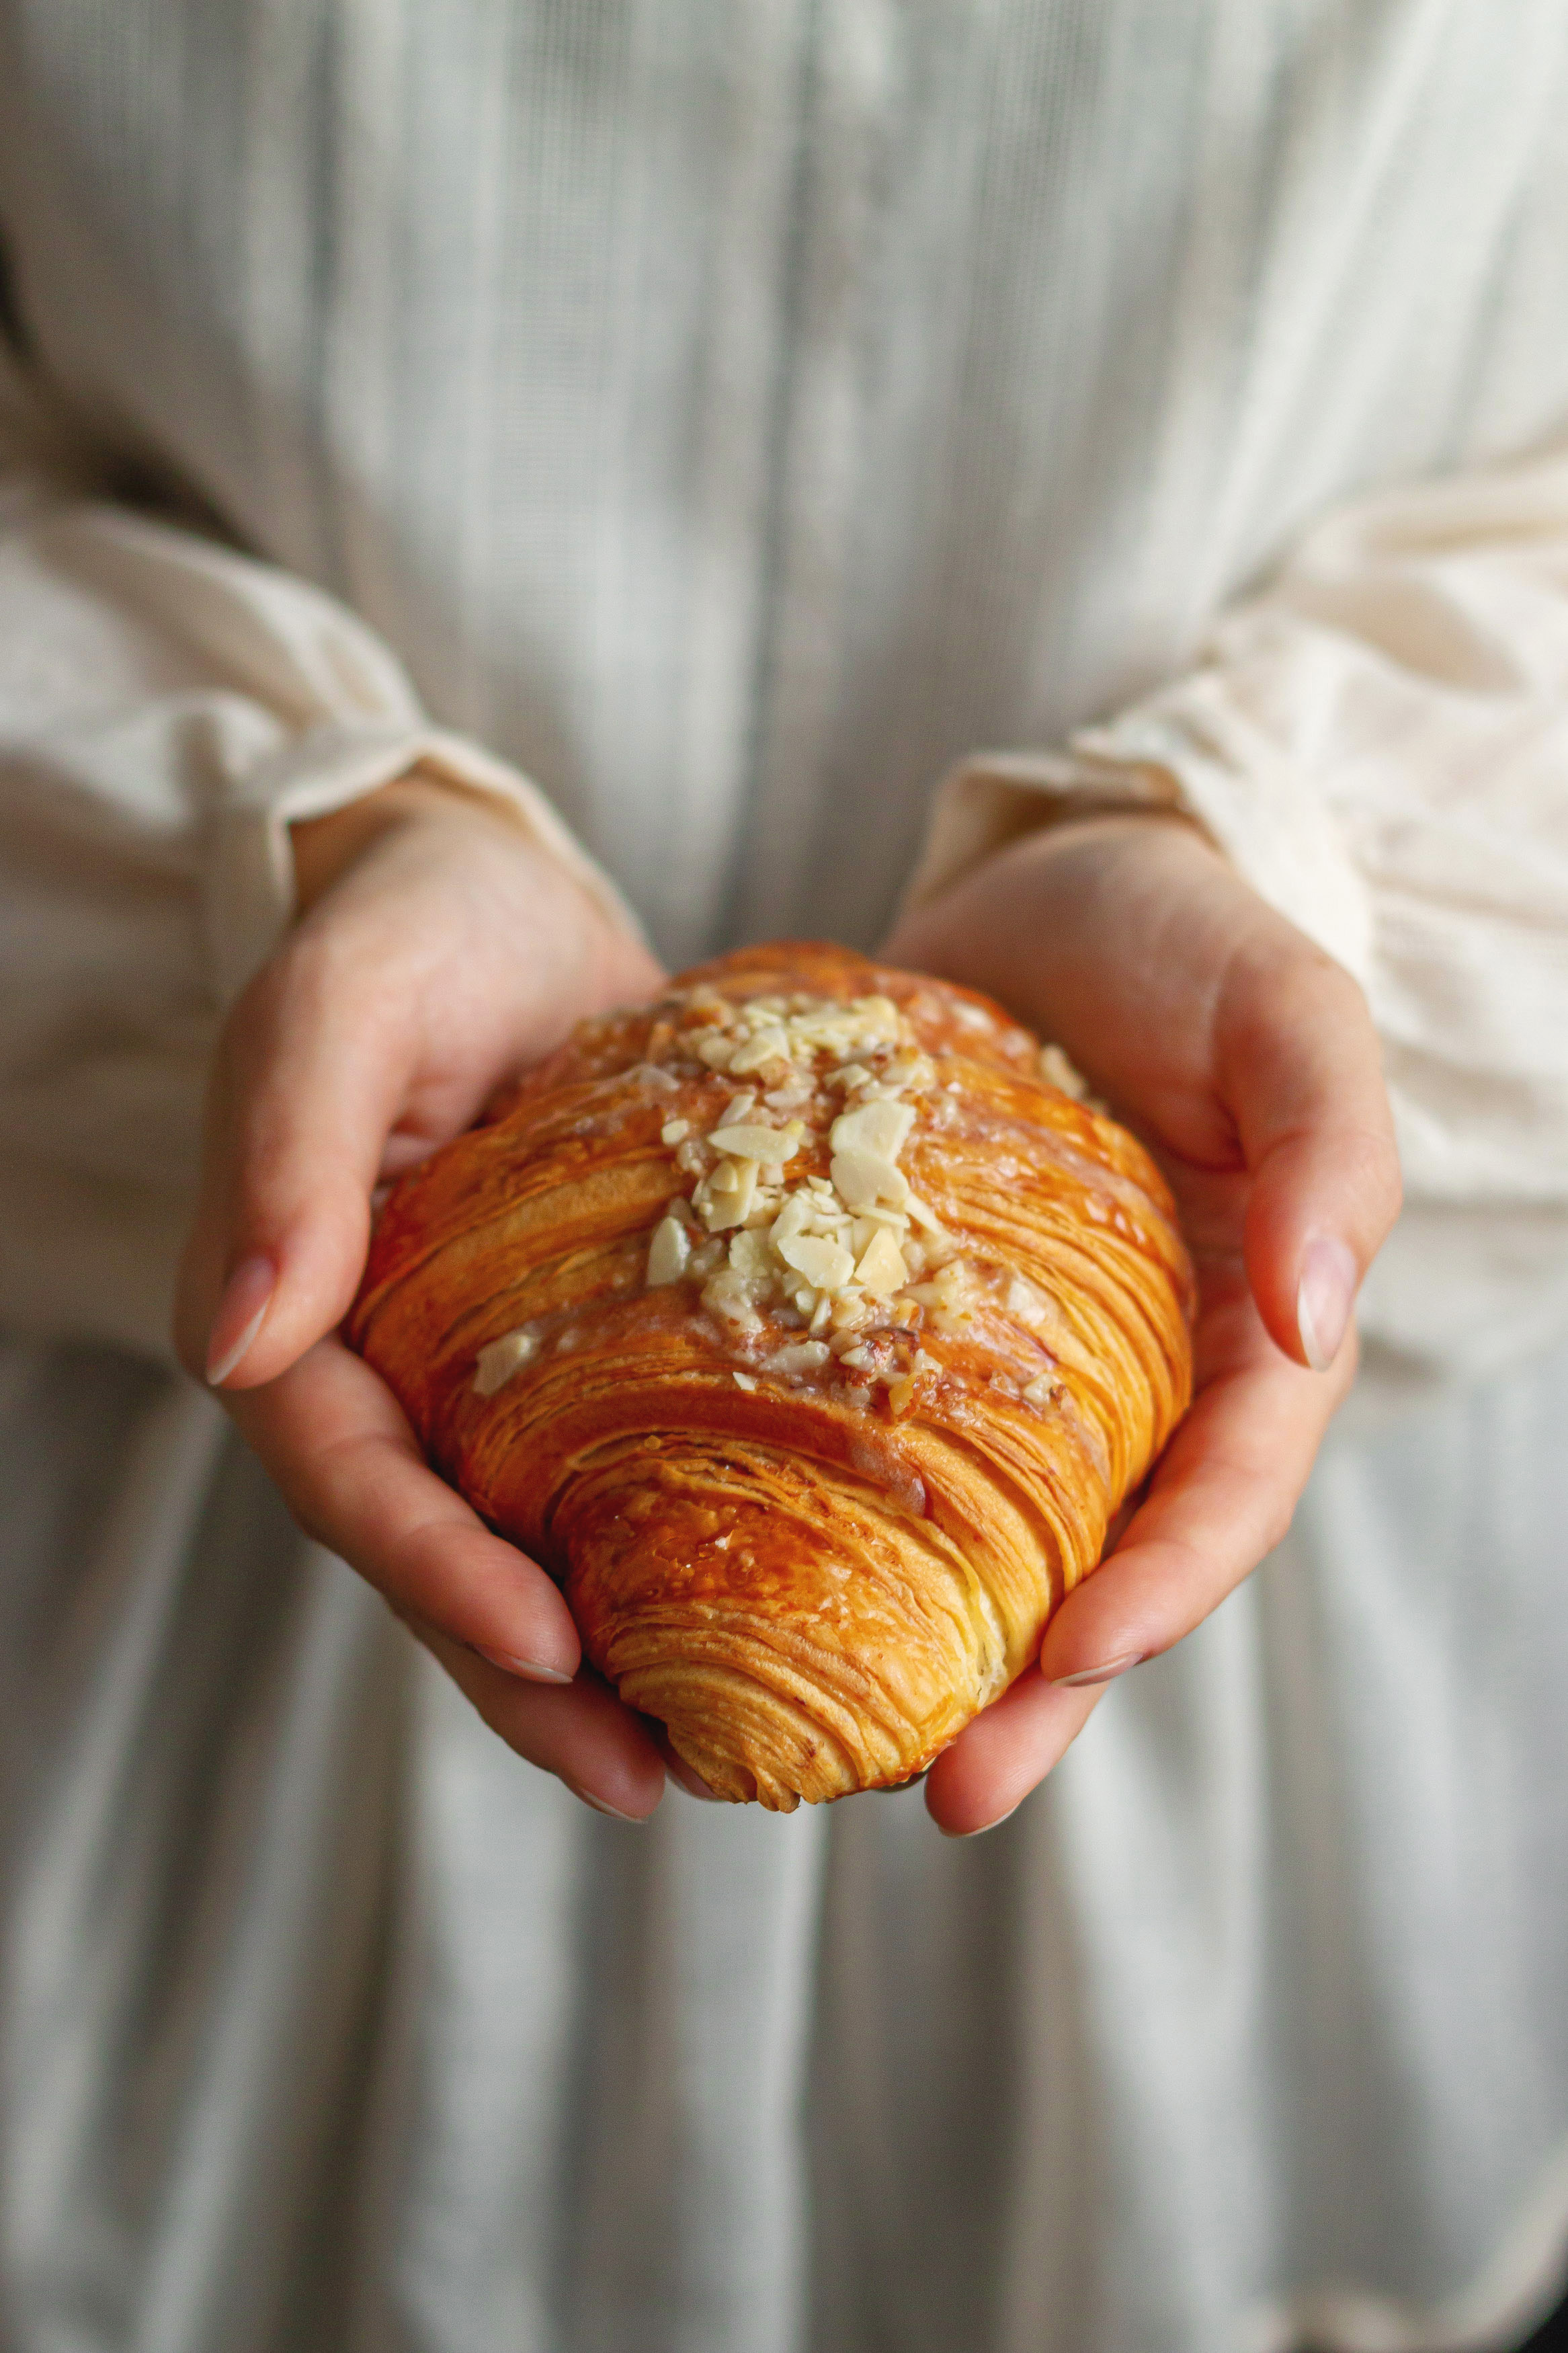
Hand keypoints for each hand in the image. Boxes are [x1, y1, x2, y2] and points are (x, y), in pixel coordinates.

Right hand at [175, 775, 672, 1819]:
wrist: (497, 894)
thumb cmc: (411, 928)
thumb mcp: (342, 1004)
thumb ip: (286, 1152)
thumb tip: (235, 1346)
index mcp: (291, 1312)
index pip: (347, 1474)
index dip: (432, 1570)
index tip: (545, 1645)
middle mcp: (378, 1368)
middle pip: (437, 1555)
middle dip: (526, 1677)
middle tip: (644, 1778)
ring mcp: (475, 1374)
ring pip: (524, 1543)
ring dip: (600, 1659)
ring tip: (704, 1758)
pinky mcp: (572, 1354)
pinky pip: (607, 1477)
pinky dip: (666, 1556)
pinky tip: (758, 1621)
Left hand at [884, 814, 1401, 1834]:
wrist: (1057, 885)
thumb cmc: (1192, 939)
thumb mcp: (1287, 1011)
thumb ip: (1327, 1149)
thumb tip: (1311, 1318)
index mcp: (1252, 1339)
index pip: (1226, 1498)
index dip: (1165, 1590)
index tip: (1074, 1661)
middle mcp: (1141, 1385)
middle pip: (1105, 1572)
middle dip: (1038, 1696)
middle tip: (944, 1795)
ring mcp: (1024, 1370)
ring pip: (990, 1549)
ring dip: (933, 1660)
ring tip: (838, 1755)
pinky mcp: (917, 1332)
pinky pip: (887, 1451)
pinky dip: (840, 1533)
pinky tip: (750, 1589)